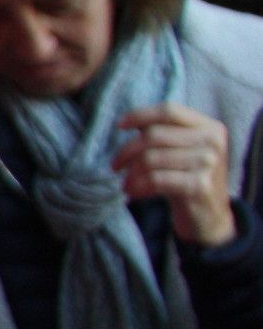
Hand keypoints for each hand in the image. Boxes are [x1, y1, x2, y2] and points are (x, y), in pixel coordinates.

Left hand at [116, 102, 238, 247]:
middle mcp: (213, 142)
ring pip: (151, 158)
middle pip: (154, 135)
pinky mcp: (200, 186)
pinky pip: (155, 179)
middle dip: (126, 151)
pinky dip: (138, 186)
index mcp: (210, 128)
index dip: (140, 115)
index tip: (119, 126)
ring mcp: (208, 164)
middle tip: (115, 165)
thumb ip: (164, 133)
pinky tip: (133, 192)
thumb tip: (130, 121)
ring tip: (125, 182)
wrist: (210, 217)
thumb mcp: (183, 151)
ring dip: (130, 172)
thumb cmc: (188, 179)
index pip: (169, 110)